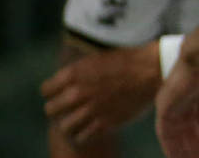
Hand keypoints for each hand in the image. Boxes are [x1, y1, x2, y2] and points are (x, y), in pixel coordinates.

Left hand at [41, 42, 160, 145]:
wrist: (152, 69)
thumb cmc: (127, 62)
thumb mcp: (96, 60)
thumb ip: (76, 74)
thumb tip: (62, 87)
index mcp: (74, 73)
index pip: (46, 90)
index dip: (53, 92)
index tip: (63, 93)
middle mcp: (78, 92)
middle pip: (51, 110)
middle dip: (59, 109)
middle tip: (72, 108)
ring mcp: (90, 109)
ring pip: (64, 127)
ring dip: (70, 124)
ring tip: (80, 120)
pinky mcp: (104, 123)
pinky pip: (81, 137)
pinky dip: (84, 135)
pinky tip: (91, 128)